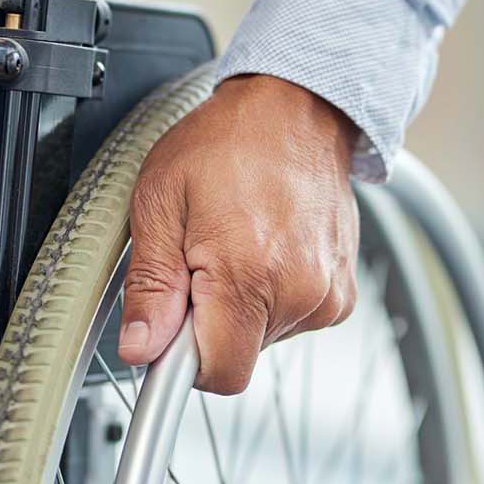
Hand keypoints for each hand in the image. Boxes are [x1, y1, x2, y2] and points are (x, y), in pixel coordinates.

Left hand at [117, 74, 359, 393]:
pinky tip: (267, 247)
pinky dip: (273, 295)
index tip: (168, 334)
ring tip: (238, 241)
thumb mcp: (161, 202)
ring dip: (242, 306)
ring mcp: (327, 292)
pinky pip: (293, 317)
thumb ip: (151, 286)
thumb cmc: (228, 143)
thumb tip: (141, 347)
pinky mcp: (343, 290)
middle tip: (201, 259)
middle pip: (238, 354)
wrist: (297, 109)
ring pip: (264, 338)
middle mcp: (300, 291)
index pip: (218, 374)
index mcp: (250, 275)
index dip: (182, 362)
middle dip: (209, 321)